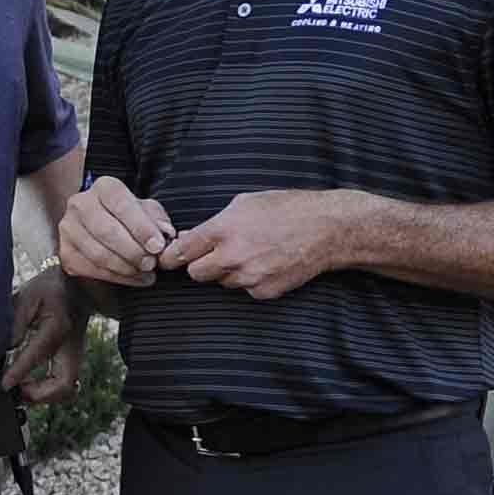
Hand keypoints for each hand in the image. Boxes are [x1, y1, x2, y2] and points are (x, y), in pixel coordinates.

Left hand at [1, 268, 87, 403]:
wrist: (76, 288)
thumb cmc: (50, 290)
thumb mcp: (28, 296)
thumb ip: (16, 322)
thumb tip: (5, 349)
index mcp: (58, 326)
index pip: (39, 354)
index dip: (20, 372)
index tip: (4, 384)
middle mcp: (71, 346)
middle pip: (63, 384)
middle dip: (38, 395)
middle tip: (15, 390)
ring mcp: (74, 356)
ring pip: (65, 390)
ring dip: (42, 396)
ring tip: (19, 388)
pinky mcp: (72, 362)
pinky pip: (62, 385)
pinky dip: (46, 391)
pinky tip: (28, 383)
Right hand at [59, 176, 174, 287]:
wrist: (99, 224)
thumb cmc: (127, 216)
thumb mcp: (145, 209)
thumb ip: (157, 219)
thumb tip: (165, 233)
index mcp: (103, 187)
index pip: (121, 204)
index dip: (141, 227)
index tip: (158, 246)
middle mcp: (80, 204)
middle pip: (106, 231)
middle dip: (133, 251)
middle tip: (151, 263)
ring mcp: (69, 229)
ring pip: (97, 253)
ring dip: (125, 267)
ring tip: (145, 272)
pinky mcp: (65, 252)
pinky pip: (90, 269)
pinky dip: (116, 278)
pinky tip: (133, 278)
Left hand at [160, 190, 334, 300]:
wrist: (325, 229)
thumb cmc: (286, 209)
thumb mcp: (244, 203)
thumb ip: (215, 222)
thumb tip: (191, 237)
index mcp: (223, 229)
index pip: (181, 252)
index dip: (172, 256)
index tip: (167, 258)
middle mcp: (232, 256)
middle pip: (195, 273)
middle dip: (199, 264)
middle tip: (212, 254)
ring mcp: (249, 277)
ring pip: (221, 282)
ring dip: (227, 272)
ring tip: (249, 253)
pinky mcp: (264, 291)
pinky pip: (244, 289)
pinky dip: (249, 280)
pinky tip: (265, 263)